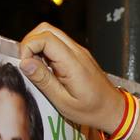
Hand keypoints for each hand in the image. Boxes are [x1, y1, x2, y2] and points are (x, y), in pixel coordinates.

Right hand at [18, 23, 139, 139]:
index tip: (25, 65)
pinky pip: (58, 43)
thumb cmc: (92, 110)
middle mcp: (78, 52)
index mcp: (74, 64)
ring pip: (52, 34)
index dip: (28, 47)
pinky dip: (46, 50)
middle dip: (30, 43)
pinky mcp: (79, 55)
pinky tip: (47, 68)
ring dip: (38, 46)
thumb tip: (25, 63)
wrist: (114, 110)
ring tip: (37, 67)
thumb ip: (44, 80)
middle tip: (28, 63)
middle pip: (46, 29)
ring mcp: (79, 52)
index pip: (45, 38)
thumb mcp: (63, 102)